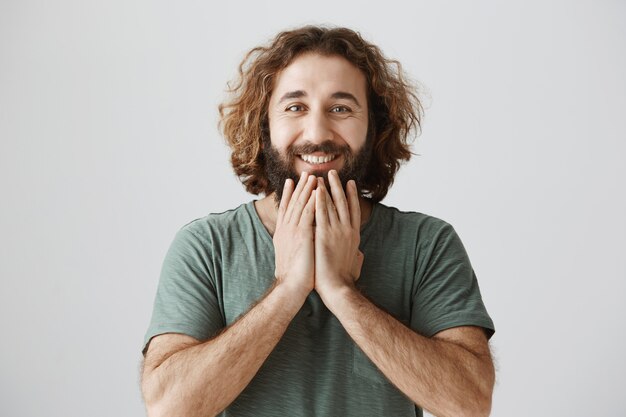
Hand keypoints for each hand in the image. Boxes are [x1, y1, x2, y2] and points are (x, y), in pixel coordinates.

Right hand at [273, 172, 316, 298]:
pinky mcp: (302, 235)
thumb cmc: (295, 277)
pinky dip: (313, 201)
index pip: (285, 209)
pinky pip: (308, 213)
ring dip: (307, 189)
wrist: (291, 287)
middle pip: (293, 203)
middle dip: (299, 187)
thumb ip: (296, 245)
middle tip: (305, 173)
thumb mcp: (292, 256)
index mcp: (282, 233)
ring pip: (301, 205)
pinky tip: (318, 191)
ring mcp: (293, 231)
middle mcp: (286, 229)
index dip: (288, 194)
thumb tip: (301, 242)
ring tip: (313, 176)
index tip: (290, 182)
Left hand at [313, 171, 362, 303]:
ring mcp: (337, 231)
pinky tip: (315, 190)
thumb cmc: (345, 280)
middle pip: (344, 202)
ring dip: (327, 188)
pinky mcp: (324, 235)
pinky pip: (321, 213)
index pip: (353, 210)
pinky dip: (318, 200)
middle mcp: (347, 230)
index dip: (352, 196)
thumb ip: (357, 255)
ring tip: (322, 175)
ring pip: (332, 204)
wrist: (338, 288)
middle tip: (334, 173)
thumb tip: (359, 253)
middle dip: (338, 186)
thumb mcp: (355, 264)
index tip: (350, 183)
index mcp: (354, 236)